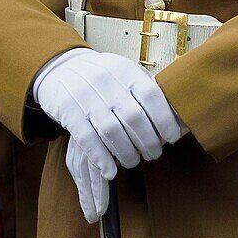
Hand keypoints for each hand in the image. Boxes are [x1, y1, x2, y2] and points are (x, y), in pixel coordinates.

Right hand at [33, 48, 182, 221]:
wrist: (60, 66)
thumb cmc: (102, 75)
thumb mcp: (125, 73)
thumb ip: (146, 90)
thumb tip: (177, 115)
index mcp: (126, 70)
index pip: (152, 96)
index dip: (165, 120)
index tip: (172, 138)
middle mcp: (107, 81)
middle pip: (134, 117)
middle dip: (148, 142)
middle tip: (154, 154)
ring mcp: (86, 95)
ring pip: (112, 131)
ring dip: (127, 153)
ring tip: (133, 161)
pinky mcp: (68, 110)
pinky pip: (87, 139)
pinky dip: (101, 158)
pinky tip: (111, 171)